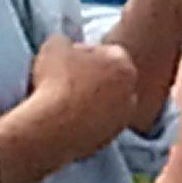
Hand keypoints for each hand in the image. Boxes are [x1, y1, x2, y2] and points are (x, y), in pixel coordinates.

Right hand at [26, 35, 137, 164]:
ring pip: (105, 104)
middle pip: (110, 79)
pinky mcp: (108, 141)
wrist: (51, 127)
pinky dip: (85, 122)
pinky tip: (65, 120)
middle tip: (66, 82)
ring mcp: (121, 119)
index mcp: (123, 65)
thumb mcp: (55, 45)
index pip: (106, 52)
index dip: (84, 53)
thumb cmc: (55, 82)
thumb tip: (66, 46)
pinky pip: (97, 126)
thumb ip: (65, 41)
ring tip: (63, 103)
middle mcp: (130, 92)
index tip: (67, 61)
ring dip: (90, 102)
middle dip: (92, 78)